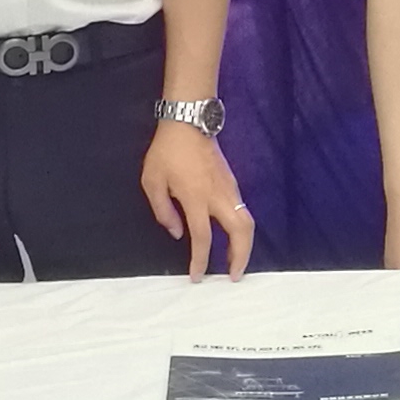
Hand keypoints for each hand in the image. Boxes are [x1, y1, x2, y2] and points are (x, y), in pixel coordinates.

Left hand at [143, 121, 253, 280]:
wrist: (189, 122)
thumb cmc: (167, 152)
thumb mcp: (152, 182)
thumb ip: (164, 211)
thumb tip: (179, 233)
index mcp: (196, 198)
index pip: (203, 238)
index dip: (201, 261)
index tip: (197, 277)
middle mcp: (218, 196)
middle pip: (241, 232)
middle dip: (240, 257)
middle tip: (234, 276)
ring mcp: (230, 189)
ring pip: (247, 222)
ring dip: (244, 245)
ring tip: (235, 262)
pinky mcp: (233, 183)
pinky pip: (242, 212)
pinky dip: (242, 230)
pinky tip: (233, 238)